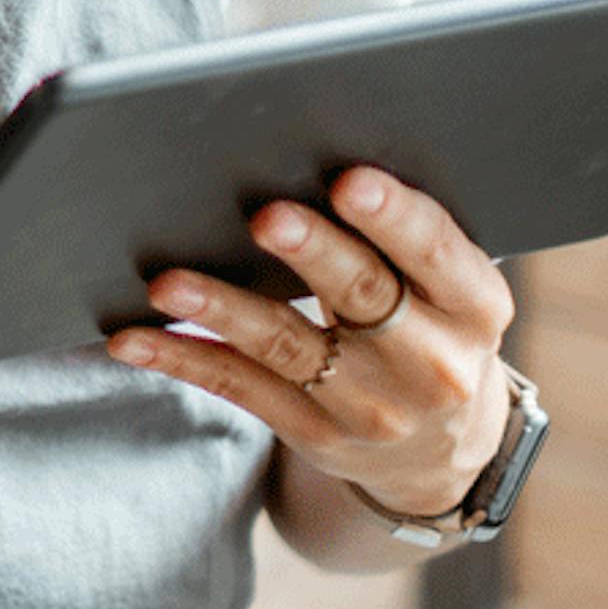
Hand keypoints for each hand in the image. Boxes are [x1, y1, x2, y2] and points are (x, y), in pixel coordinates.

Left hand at [108, 165, 519, 521]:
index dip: (395, 218)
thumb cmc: (428, 329)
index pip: (438, 254)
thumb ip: (402, 239)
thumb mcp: (449, 292)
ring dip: (224, 310)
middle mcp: (431, 363)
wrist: (438, 453)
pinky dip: (183, 357)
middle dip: (313, 254)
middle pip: (363, 295)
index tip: (350, 182)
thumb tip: (305, 155)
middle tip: (266, 217)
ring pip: (288, 347)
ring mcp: (371, 407)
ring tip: (168, 283)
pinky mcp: (314, 434)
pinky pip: (240, 388)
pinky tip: (133, 338)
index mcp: (474, 308)